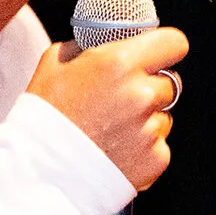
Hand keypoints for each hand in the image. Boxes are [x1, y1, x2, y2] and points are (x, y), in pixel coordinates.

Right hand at [26, 26, 187, 191]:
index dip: (165, 48)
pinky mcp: (156, 159)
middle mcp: (142, 94)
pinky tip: (116, 150)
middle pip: (171, 82)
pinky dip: (144, 148)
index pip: (174, 43)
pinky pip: (160, 145)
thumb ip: (87, 46)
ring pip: (165, 115)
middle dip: (151, 87)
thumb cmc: (44, 117)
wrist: (41, 173)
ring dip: (147, 119)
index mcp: (120, 63)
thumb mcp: (55, 63)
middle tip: (121, 99)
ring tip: (113, 130)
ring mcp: (151, 129)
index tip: (156, 55)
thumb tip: (104, 42)